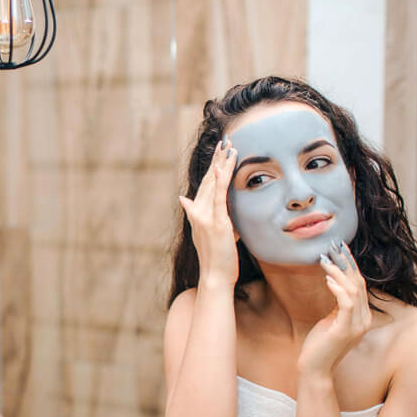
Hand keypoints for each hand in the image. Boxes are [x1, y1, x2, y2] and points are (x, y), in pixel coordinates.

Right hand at [179, 137, 238, 287]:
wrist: (215, 276)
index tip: (220, 151)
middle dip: (217, 160)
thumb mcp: (211, 233)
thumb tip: (186, 200)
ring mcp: (205, 217)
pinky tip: (223, 167)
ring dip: (222, 164)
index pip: (206, 184)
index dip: (213, 166)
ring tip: (230, 147)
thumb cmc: (218, 257)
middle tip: (226, 140)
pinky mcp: (215, 222)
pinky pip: (218, 196)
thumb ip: (206, 215)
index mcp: (198, 213)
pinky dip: (221, 180)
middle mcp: (198, 212)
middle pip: (209, 180)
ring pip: (213, 184)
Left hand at [297, 241, 371, 379]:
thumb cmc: (320, 344)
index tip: (340, 248)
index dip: (351, 265)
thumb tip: (336, 282)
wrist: (315, 368)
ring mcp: (357, 325)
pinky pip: (346, 302)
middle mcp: (364, 319)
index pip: (360, 284)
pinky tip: (327, 279)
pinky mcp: (345, 330)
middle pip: (359, 283)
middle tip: (333, 246)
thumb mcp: (332, 319)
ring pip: (353, 290)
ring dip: (338, 272)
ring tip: (325, 259)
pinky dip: (337, 288)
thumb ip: (338, 304)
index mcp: (363, 316)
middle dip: (346, 262)